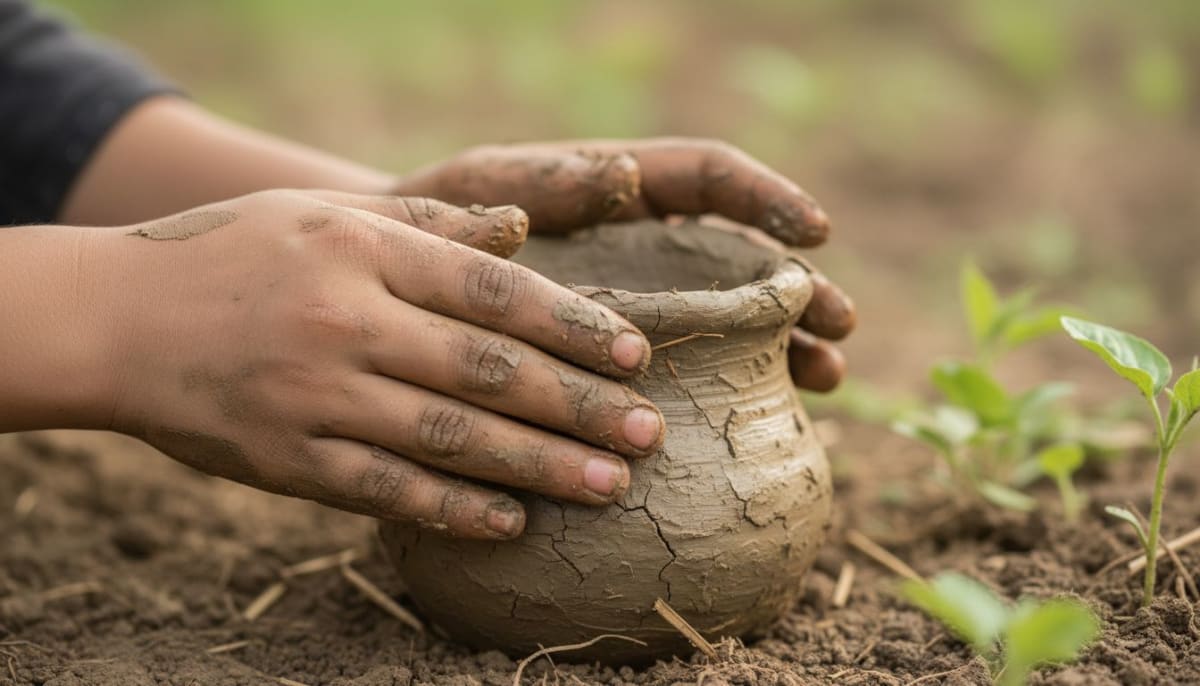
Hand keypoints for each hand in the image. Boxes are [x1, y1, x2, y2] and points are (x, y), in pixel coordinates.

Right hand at [96, 190, 665, 538]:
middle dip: (578, 407)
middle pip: (488, 371)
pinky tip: (513, 523)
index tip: (635, 357)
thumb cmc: (235, 252)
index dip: (573, 326)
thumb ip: (427, 221)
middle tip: (649, 434)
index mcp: (362, 250)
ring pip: (450, 440)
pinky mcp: (286, 461)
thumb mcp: (325, 213)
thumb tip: (523, 230)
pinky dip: (455, 510)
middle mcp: (344, 322)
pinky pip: (387, 492)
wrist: (115, 319)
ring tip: (610, 485)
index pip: (493, 291)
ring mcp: (314, 397)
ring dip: (539, 467)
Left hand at [394, 138, 855, 391]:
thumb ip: (541, 185)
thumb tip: (617, 172)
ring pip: (728, 317)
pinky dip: (732, 388)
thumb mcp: (473, 194)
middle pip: (738, 256)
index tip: (817, 231)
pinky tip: (765, 419)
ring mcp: (634, 299)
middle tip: (841, 323)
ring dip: (784, 344)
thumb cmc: (428, 226)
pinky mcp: (617, 354)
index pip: (707, 177)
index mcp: (611, 189)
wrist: (387, 285)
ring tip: (828, 377)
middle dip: (796, 287)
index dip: (767, 197)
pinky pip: (688, 367)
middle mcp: (636, 242)